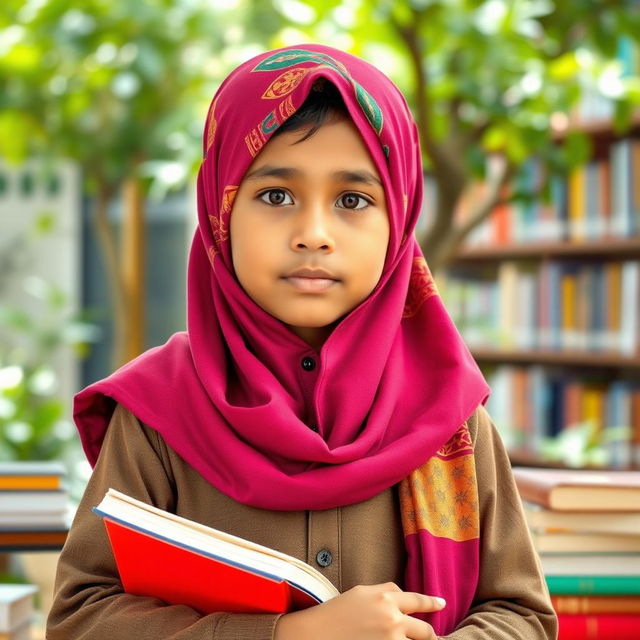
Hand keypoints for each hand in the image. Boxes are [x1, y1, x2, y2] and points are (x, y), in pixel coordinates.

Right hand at [274, 582, 443, 639]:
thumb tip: (402, 593)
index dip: (433, 603)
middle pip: (426, 632)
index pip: (418, 601)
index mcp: (386, 599)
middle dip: (430, 637)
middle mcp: (392, 620)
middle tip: (431, 638)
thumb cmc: (337, 611)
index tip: (442, 604)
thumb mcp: (362, 592)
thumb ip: (385, 590)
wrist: (317, 633)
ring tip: (406, 639)